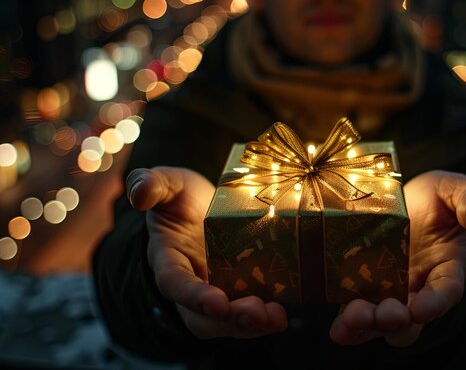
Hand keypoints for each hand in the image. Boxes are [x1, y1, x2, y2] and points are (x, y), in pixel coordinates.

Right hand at [126, 166, 287, 339]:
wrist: (203, 204)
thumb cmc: (181, 197)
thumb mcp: (168, 183)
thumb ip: (151, 184)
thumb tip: (139, 196)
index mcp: (168, 259)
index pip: (175, 283)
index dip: (194, 296)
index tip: (218, 303)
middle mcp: (191, 282)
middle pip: (203, 315)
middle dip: (230, 320)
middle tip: (257, 314)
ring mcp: (217, 289)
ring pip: (227, 320)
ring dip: (251, 324)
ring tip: (275, 318)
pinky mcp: (240, 289)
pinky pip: (249, 310)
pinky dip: (265, 317)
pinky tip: (282, 314)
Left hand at [329, 170, 465, 346]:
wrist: (400, 196)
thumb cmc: (434, 197)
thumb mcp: (453, 188)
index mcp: (447, 267)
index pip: (446, 291)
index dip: (435, 303)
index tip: (422, 310)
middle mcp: (419, 287)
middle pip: (412, 320)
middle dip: (398, 322)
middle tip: (385, 314)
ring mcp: (390, 291)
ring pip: (382, 322)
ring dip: (367, 327)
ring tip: (352, 319)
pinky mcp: (363, 288)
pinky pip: (356, 312)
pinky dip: (347, 326)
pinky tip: (337, 330)